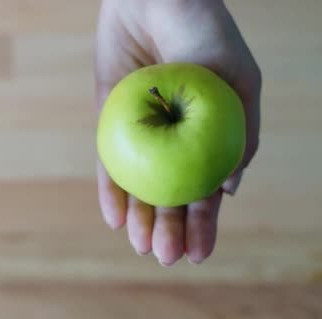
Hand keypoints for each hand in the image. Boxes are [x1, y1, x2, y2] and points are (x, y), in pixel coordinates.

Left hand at [95, 0, 260, 264]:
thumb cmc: (200, 29)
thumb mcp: (233, 76)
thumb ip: (240, 131)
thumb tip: (228, 190)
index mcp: (211, 132)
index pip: (207, 187)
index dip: (203, 222)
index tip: (199, 255)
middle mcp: (175, 137)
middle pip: (171, 193)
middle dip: (169, 230)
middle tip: (165, 258)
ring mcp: (141, 131)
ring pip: (140, 184)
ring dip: (140, 218)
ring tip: (140, 246)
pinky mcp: (110, 120)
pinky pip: (108, 162)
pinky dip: (110, 190)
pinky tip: (113, 217)